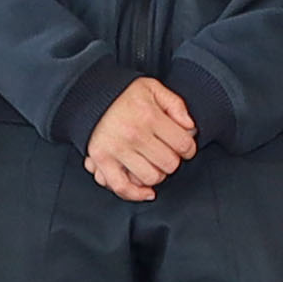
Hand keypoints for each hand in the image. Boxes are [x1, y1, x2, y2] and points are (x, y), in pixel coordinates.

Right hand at [84, 77, 198, 200]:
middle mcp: (133, 134)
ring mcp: (117, 149)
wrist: (92, 95)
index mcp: (149, 116)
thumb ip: (176, 105)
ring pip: (151, 178)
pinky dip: (136, 194)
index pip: (184, 144)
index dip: (189, 148)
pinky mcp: (102, 160)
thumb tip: (190, 127)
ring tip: (153, 163)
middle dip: (173, 160)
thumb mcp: (154, 88)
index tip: (184, 147)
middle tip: (166, 152)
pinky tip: (147, 191)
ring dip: (157, 174)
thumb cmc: (124, 94)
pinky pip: (122, 187)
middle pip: (170, 163)